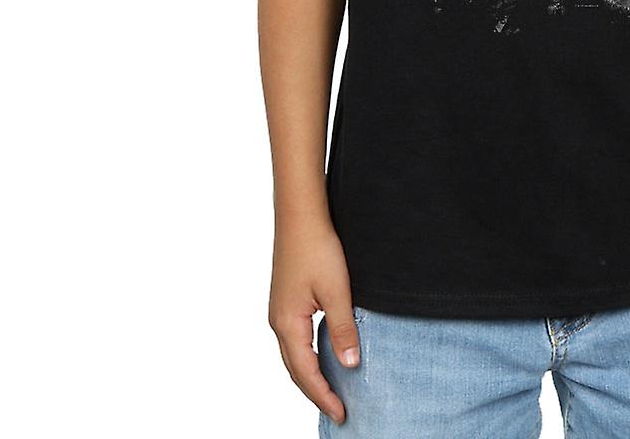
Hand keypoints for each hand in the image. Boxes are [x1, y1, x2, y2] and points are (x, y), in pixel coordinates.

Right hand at [268, 215, 359, 425]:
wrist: (300, 215)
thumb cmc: (316, 247)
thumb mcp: (336, 291)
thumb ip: (342, 329)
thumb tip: (350, 365)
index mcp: (288, 324)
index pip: (305, 373)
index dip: (324, 396)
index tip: (341, 414)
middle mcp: (279, 322)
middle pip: (296, 369)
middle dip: (316, 392)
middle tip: (338, 411)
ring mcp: (281, 311)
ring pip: (295, 354)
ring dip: (312, 374)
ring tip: (333, 390)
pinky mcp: (287, 301)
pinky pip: (296, 339)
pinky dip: (309, 355)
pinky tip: (324, 354)